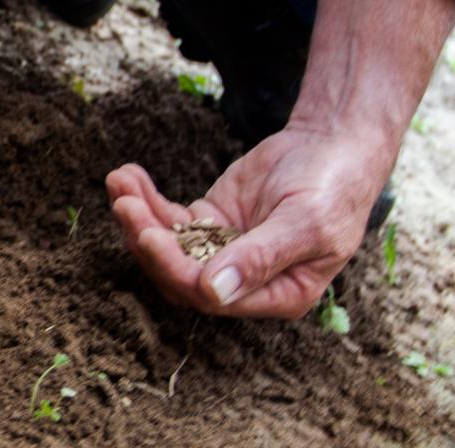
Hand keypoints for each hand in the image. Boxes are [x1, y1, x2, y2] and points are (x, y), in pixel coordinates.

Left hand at [105, 127, 392, 317]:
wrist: (334, 144)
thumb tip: (214, 292)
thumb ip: (261, 258)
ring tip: (119, 183)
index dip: (176, 269)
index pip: (212, 296)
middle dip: (147, 241)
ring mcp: (221, 251)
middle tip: (125, 204)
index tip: (150, 235)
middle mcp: (244, 281)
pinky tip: (127, 175)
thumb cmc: (333, 187)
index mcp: (276, 295)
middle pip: (179, 274)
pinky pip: (168, 219)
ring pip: (167, 246)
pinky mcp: (208, 222)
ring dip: (138, 218)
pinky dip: (146, 199)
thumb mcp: (306, 223)